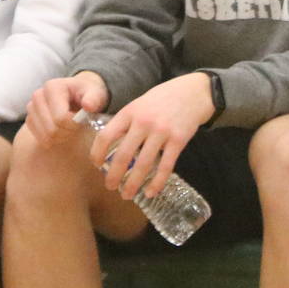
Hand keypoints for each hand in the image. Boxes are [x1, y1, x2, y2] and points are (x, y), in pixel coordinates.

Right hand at [26, 71, 108, 145]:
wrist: (79, 94)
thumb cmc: (89, 94)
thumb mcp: (96, 94)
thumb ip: (94, 99)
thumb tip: (88, 105)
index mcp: (52, 87)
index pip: (60, 118)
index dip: (75, 124)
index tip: (83, 120)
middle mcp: (38, 95)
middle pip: (52, 129)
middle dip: (69, 131)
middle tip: (78, 125)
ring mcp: (31, 108)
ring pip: (46, 137)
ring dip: (62, 137)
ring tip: (71, 126)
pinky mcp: (30, 119)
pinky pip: (41, 139)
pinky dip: (54, 140)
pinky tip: (62, 130)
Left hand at [93, 71, 214, 201]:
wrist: (193, 92)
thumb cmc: (162, 100)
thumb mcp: (139, 104)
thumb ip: (126, 122)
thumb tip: (108, 145)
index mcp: (129, 112)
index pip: (106, 135)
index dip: (97, 153)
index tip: (96, 165)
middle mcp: (143, 122)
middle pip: (123, 155)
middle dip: (113, 175)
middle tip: (109, 186)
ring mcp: (162, 132)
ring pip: (143, 164)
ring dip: (133, 183)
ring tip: (126, 195)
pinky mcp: (178, 140)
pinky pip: (165, 167)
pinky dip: (157, 183)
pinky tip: (150, 192)